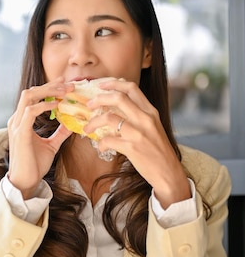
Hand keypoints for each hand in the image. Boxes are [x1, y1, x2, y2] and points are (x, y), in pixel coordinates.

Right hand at [7, 78, 72, 198]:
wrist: (26, 181)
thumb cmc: (35, 165)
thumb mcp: (51, 145)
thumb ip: (59, 133)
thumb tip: (72, 124)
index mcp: (22, 121)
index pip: (33, 96)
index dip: (48, 88)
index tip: (64, 84)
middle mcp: (17, 120)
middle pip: (30, 92)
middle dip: (50, 86)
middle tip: (68, 84)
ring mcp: (17, 125)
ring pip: (28, 96)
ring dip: (48, 92)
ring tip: (65, 92)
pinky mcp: (20, 133)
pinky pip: (30, 111)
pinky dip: (44, 105)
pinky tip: (57, 105)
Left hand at [83, 79, 190, 208]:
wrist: (169, 173)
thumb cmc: (158, 151)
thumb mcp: (153, 127)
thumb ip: (139, 115)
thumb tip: (117, 107)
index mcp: (151, 111)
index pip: (132, 88)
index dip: (114, 84)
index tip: (101, 85)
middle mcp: (145, 119)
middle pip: (118, 97)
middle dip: (99, 98)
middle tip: (89, 104)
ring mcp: (138, 133)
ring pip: (108, 118)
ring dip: (93, 122)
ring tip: (87, 129)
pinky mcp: (132, 148)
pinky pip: (108, 140)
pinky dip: (100, 143)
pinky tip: (101, 147)